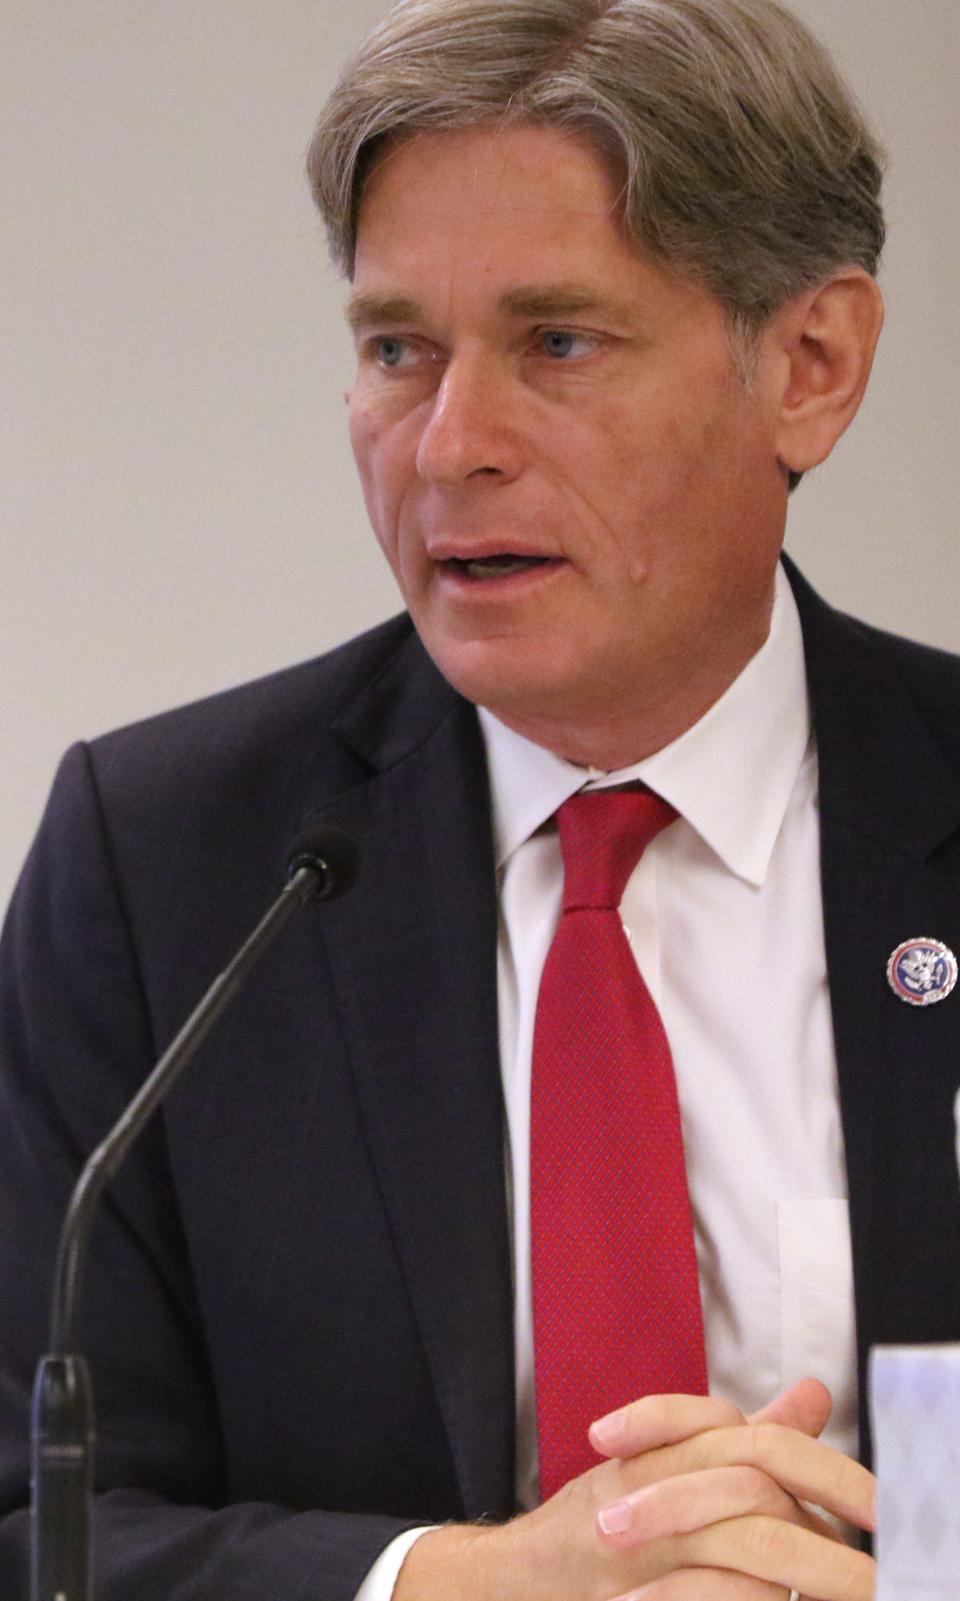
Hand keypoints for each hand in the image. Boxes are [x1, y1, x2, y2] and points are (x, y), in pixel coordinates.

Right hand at [394, 1380, 874, 1600]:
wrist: (507, 1582)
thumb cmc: (590, 1530)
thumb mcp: (662, 1469)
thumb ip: (740, 1438)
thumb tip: (814, 1393)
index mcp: (665, 1457)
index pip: (756, 1445)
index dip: (826, 1472)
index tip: (883, 1513)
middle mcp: (650, 1492)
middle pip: (753, 1488)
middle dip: (824, 1533)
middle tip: (879, 1574)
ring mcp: (640, 1547)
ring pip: (737, 1538)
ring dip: (797, 1566)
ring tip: (843, 1587)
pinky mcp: (632, 1595)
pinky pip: (700, 1592)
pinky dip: (745, 1597)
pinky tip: (772, 1598)